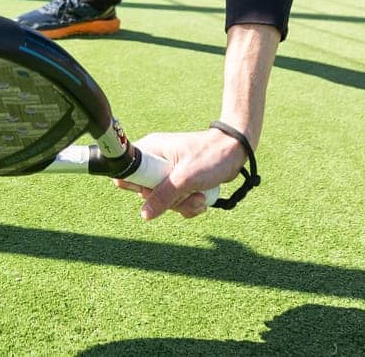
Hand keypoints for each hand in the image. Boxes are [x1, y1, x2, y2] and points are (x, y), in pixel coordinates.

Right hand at [113, 129, 247, 220]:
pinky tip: (202, 199)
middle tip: (184, 195)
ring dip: (182, 204)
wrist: (237, 151)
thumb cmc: (211, 156)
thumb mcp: (185, 178)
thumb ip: (163, 196)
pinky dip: (189, 205)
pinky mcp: (181, 181)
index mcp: (151, 150)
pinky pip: (176, 201)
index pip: (127, 170)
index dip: (136, 185)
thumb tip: (145, 214)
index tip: (152, 191)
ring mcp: (169, 172)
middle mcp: (157, 161)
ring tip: (199, 197)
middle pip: (146, 192)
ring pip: (164, 200)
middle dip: (168, 201)